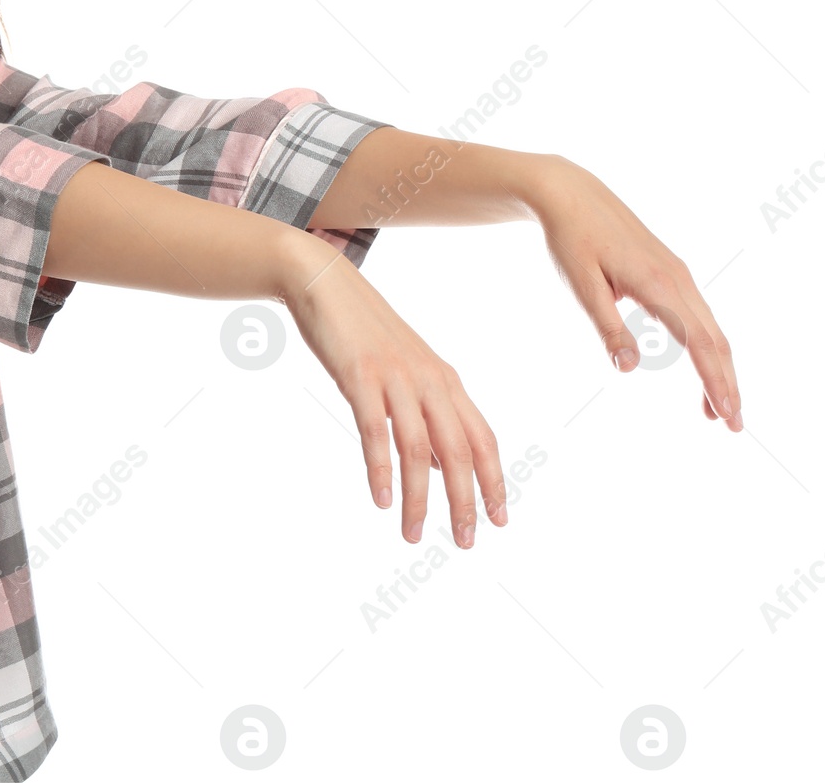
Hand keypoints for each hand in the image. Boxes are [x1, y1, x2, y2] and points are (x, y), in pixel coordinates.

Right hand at [281, 238, 506, 548]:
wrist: (325, 282)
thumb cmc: (362, 332)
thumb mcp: (404, 371)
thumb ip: (426, 412)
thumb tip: (443, 464)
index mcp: (444, 381)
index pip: (482, 438)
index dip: (493, 481)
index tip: (500, 520)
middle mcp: (428, 380)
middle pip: (459, 450)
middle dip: (466, 501)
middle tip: (467, 542)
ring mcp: (395, 377)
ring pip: (418, 448)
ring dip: (420, 497)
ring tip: (414, 534)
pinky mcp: (360, 376)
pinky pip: (375, 430)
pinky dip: (380, 468)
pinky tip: (381, 498)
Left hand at [524, 157, 741, 430]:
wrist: (570, 194)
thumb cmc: (571, 239)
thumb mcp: (581, 285)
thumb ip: (607, 326)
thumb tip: (629, 368)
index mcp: (658, 285)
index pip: (700, 344)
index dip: (716, 382)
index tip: (727, 416)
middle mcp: (678, 279)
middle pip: (715, 341)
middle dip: (726, 385)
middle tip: (731, 426)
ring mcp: (678, 274)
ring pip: (710, 329)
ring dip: (718, 369)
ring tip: (715, 408)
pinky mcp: (670, 272)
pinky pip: (698, 315)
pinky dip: (705, 346)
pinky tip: (701, 366)